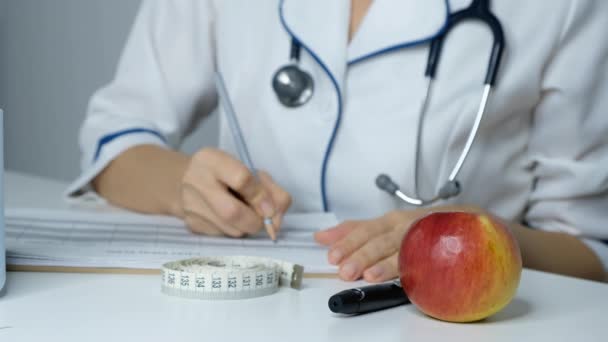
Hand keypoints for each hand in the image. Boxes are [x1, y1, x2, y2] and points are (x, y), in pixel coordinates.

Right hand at [179, 148, 291, 236]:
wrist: (187, 181)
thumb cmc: (226, 173)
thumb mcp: (248, 169)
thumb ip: (267, 188)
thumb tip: (275, 217)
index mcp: (212, 159)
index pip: (241, 179)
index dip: (261, 196)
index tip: (270, 207)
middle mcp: (195, 181)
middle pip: (232, 212)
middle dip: (256, 220)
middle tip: (264, 219)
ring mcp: (190, 206)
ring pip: (232, 229)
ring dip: (247, 226)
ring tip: (244, 212)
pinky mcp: (192, 225)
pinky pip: (224, 235)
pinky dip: (236, 230)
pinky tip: (229, 218)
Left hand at [315, 205, 483, 281]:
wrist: (470, 220)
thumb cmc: (420, 226)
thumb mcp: (385, 227)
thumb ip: (354, 231)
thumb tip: (321, 237)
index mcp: (391, 221)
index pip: (365, 229)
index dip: (348, 242)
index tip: (332, 254)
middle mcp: (407, 226)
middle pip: (380, 239)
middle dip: (362, 254)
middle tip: (345, 269)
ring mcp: (425, 237)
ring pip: (402, 248)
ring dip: (386, 262)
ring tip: (369, 275)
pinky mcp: (443, 249)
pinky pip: (428, 258)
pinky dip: (417, 267)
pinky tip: (408, 276)